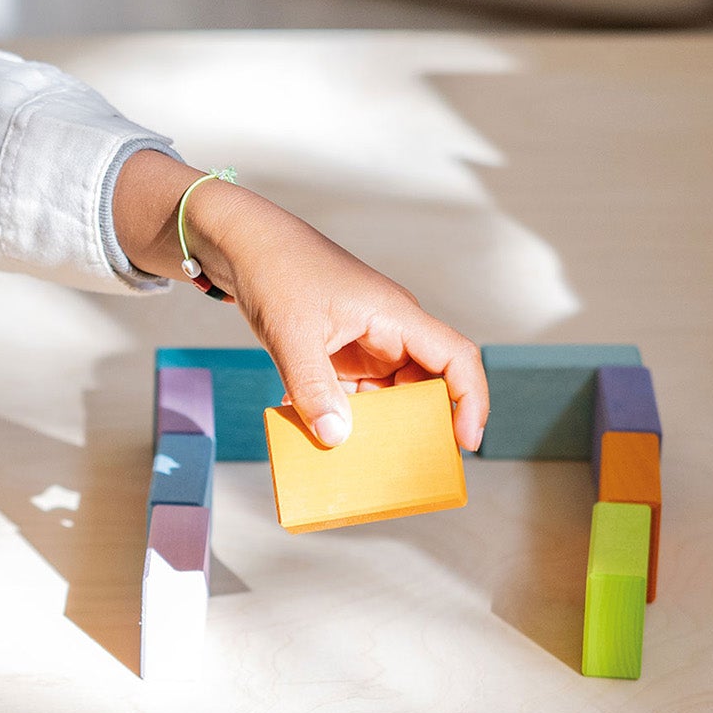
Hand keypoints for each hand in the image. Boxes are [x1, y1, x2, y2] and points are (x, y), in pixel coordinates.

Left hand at [113, 152, 488, 450]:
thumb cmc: (276, 273)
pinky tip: (315, 430)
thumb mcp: (292, 336)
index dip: (470, 400)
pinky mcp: (339, 350)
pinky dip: (341, 412)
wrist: (243, 245)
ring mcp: (365, 341)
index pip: (456, 358)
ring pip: (388, 393)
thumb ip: (313, 388)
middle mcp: (389, 330)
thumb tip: (336, 439)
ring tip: (358, 460)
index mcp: (395, 316)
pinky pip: (354, 391)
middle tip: (407, 466)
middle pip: (426, 384)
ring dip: (375, 424)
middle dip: (419, 425)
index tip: (465, 442)